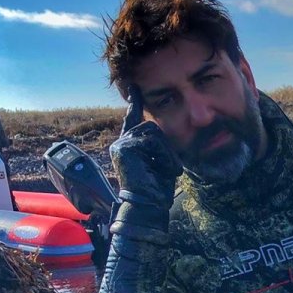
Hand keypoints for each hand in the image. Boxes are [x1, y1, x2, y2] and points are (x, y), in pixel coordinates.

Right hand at [109, 86, 181, 209]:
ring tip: (165, 170)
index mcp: (131, 145)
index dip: (134, 102)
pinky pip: (152, 141)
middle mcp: (123, 143)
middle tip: (170, 168)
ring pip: (153, 132)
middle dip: (166, 147)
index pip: (133, 119)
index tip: (134, 87)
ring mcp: (121, 144)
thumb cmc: (157, 188)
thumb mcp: (162, 161)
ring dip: (166, 152)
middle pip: (152, 127)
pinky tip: (160, 169)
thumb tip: (159, 128)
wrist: (148, 205)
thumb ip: (159, 144)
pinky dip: (163, 155)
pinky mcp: (124, 148)